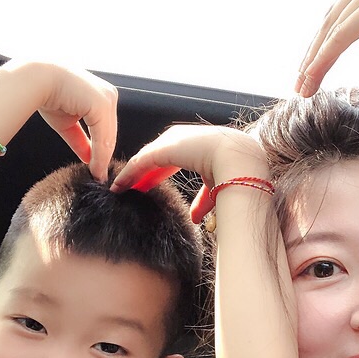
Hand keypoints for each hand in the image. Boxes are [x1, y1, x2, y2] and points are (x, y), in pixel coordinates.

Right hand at [29, 62, 117, 180]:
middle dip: (104, 156)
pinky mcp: (102, 104)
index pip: (106, 128)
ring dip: (102, 158)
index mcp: (102, 96)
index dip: (102, 150)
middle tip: (100, 176)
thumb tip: (89, 159)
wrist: (35, 80)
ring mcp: (107, 98)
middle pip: (109, 133)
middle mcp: (108, 94)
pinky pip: (103, 135)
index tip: (98, 169)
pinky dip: (99, 153)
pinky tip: (95, 167)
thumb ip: (81, 141)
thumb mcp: (68, 123)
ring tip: (97, 175)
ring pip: (108, 136)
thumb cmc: (48, 95)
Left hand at [110, 124, 267, 222]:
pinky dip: (129, 175)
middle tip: (129, 188)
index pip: (170, 158)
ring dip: (132, 174)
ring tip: (119, 188)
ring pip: (145, 159)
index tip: (147, 186)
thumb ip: (203, 201)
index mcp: (197, 144)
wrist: (239, 159)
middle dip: (142, 173)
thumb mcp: (216, 188)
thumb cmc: (236, 172)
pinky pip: (141, 163)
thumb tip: (195, 218)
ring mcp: (172, 141)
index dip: (157, 173)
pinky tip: (120, 185)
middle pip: (155, 157)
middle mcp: (182, 139)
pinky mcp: (163, 149)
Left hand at [296, 0, 358, 96]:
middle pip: (332, 19)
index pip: (338, 10)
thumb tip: (347, 26)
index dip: (319, 44)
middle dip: (313, 55)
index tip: (307, 70)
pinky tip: (314, 79)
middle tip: (300, 84)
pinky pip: (343, 35)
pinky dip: (325, 59)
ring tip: (304, 89)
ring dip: (315, 62)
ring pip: (333, 29)